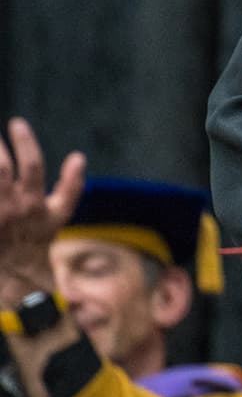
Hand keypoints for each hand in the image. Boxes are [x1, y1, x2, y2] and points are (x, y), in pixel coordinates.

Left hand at [0, 119, 83, 306]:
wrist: (17, 275)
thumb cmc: (38, 239)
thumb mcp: (60, 214)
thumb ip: (71, 185)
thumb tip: (78, 156)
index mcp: (34, 202)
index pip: (32, 165)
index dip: (25, 141)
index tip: (17, 122)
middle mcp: (12, 208)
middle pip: (1, 169)